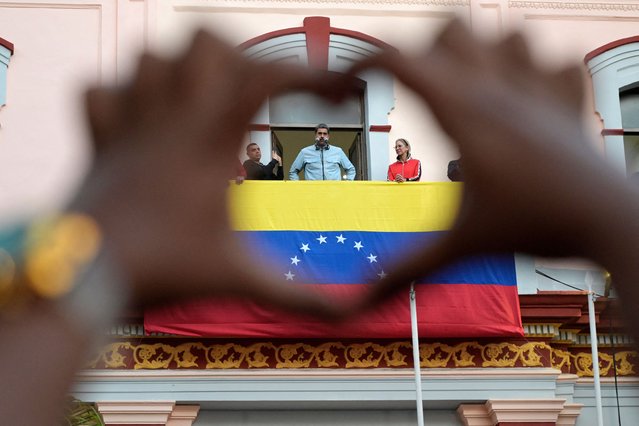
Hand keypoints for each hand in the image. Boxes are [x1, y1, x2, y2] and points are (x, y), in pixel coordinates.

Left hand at [75, 29, 354, 317]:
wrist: (84, 278)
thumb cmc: (164, 273)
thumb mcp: (241, 281)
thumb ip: (297, 296)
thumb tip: (348, 316)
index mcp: (210, 143)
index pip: (266, 78)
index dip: (312, 74)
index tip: (339, 93)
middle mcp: (168, 120)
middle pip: (202, 41)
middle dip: (239, 57)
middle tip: (251, 92)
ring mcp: (128, 123)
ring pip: (148, 55)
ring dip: (179, 72)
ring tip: (198, 106)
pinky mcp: (98, 137)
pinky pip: (100, 88)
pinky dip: (121, 95)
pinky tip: (143, 125)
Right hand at [349, 21, 638, 315]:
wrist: (610, 222)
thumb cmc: (535, 230)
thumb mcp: (458, 249)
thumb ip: (402, 274)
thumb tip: (352, 307)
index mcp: (465, 115)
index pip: (400, 60)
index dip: (362, 60)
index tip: (350, 83)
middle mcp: (501, 89)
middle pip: (452, 25)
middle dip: (426, 50)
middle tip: (422, 92)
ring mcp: (541, 89)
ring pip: (506, 31)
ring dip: (484, 54)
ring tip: (474, 95)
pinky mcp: (570, 99)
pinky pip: (555, 56)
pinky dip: (537, 69)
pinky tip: (524, 104)